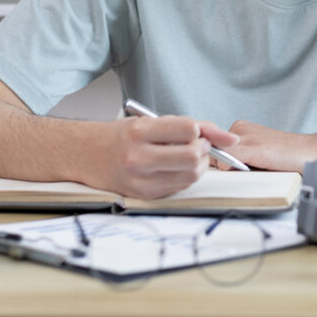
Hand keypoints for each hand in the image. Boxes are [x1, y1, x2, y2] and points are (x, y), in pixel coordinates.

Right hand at [90, 116, 238, 198]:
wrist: (85, 155)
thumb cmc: (119, 136)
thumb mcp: (150, 121)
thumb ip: (190, 125)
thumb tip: (231, 139)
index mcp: (139, 131)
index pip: (188, 129)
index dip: (199, 132)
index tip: (195, 133)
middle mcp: (138, 156)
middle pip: (193, 156)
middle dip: (203, 151)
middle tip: (195, 147)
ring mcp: (140, 179)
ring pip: (191, 176)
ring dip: (197, 166)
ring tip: (184, 158)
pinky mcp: (144, 195)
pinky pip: (180, 188)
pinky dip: (184, 178)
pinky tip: (171, 169)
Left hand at [218, 120, 316, 172]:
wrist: (312, 152)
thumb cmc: (287, 156)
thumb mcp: (257, 153)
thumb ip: (237, 158)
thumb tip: (216, 169)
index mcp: (240, 128)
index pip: (213, 148)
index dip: (217, 162)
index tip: (226, 169)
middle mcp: (239, 128)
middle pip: (213, 154)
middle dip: (223, 165)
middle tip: (243, 170)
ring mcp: (245, 137)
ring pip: (218, 158)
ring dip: (228, 169)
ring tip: (252, 170)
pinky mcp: (252, 149)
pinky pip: (225, 161)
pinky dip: (230, 170)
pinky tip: (248, 171)